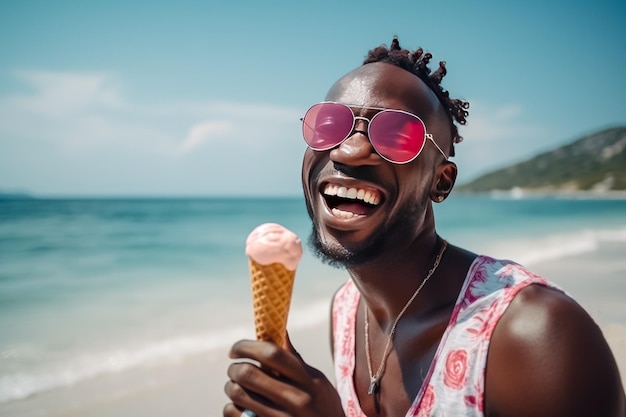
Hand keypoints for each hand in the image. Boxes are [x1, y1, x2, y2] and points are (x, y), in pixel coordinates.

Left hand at [223, 334, 345, 416]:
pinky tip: (240, 408)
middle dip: (234, 368)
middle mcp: (297, 400)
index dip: (246, 347)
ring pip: (238, 394)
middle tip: (235, 369)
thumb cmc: (323, 408)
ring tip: (237, 388)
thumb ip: (296, 360)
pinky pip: (235, 415)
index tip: (236, 349)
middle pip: (248, 374)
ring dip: (231, 388)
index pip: (271, 354)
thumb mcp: (318, 382)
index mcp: (309, 380)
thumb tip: (280, 330)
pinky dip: (231, 408)